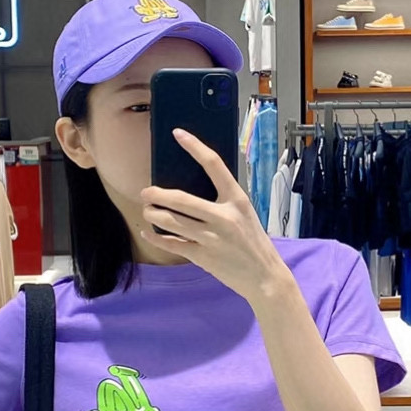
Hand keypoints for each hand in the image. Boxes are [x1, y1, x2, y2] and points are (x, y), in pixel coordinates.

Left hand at [140, 129, 290, 303]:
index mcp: (237, 200)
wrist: (265, 276)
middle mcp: (224, 217)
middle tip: (146, 192)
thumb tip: (193, 189)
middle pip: (181, 199)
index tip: (178, 134)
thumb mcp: (245, 214)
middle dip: (157, 195)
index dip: (194, 147)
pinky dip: (157, 237)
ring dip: (154, 214)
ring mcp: (212, 238)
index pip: (214, 165)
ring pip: (172, 222)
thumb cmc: (253, 243)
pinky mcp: (203, 257)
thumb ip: (224, 201)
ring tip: (147, 210)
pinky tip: (148, 232)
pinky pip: (172, 244)